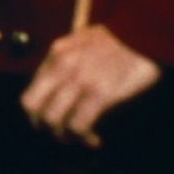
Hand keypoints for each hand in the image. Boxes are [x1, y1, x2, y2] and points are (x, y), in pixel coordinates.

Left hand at [21, 25, 161, 148]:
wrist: (144, 32)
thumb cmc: (118, 39)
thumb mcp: (81, 42)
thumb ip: (65, 62)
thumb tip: (56, 88)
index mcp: (55, 54)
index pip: (29, 93)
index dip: (36, 115)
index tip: (48, 123)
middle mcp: (61, 67)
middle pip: (33, 108)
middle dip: (43, 127)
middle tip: (60, 134)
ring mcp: (79, 81)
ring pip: (53, 120)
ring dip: (64, 136)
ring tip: (79, 139)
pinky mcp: (99, 94)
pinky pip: (79, 125)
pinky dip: (83, 138)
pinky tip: (94, 140)